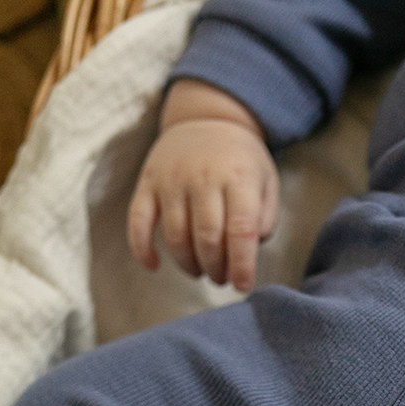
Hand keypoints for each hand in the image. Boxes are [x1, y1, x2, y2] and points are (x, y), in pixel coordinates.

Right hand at [128, 82, 278, 291]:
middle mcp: (204, 176)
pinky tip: (154, 266)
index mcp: (239, 177)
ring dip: (188, 264)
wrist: (206, 119)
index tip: (243, 285)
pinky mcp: (148, 182)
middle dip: (216, 268)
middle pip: (207, 238)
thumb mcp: (266, 182)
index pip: (240, 229)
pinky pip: (138, 221)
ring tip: (200, 271)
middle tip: (221, 278)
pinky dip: (142, 249)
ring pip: (176, 236)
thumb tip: (249, 252)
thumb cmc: (240, 162)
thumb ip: (265, 218)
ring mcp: (172, 179)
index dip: (242, 264)